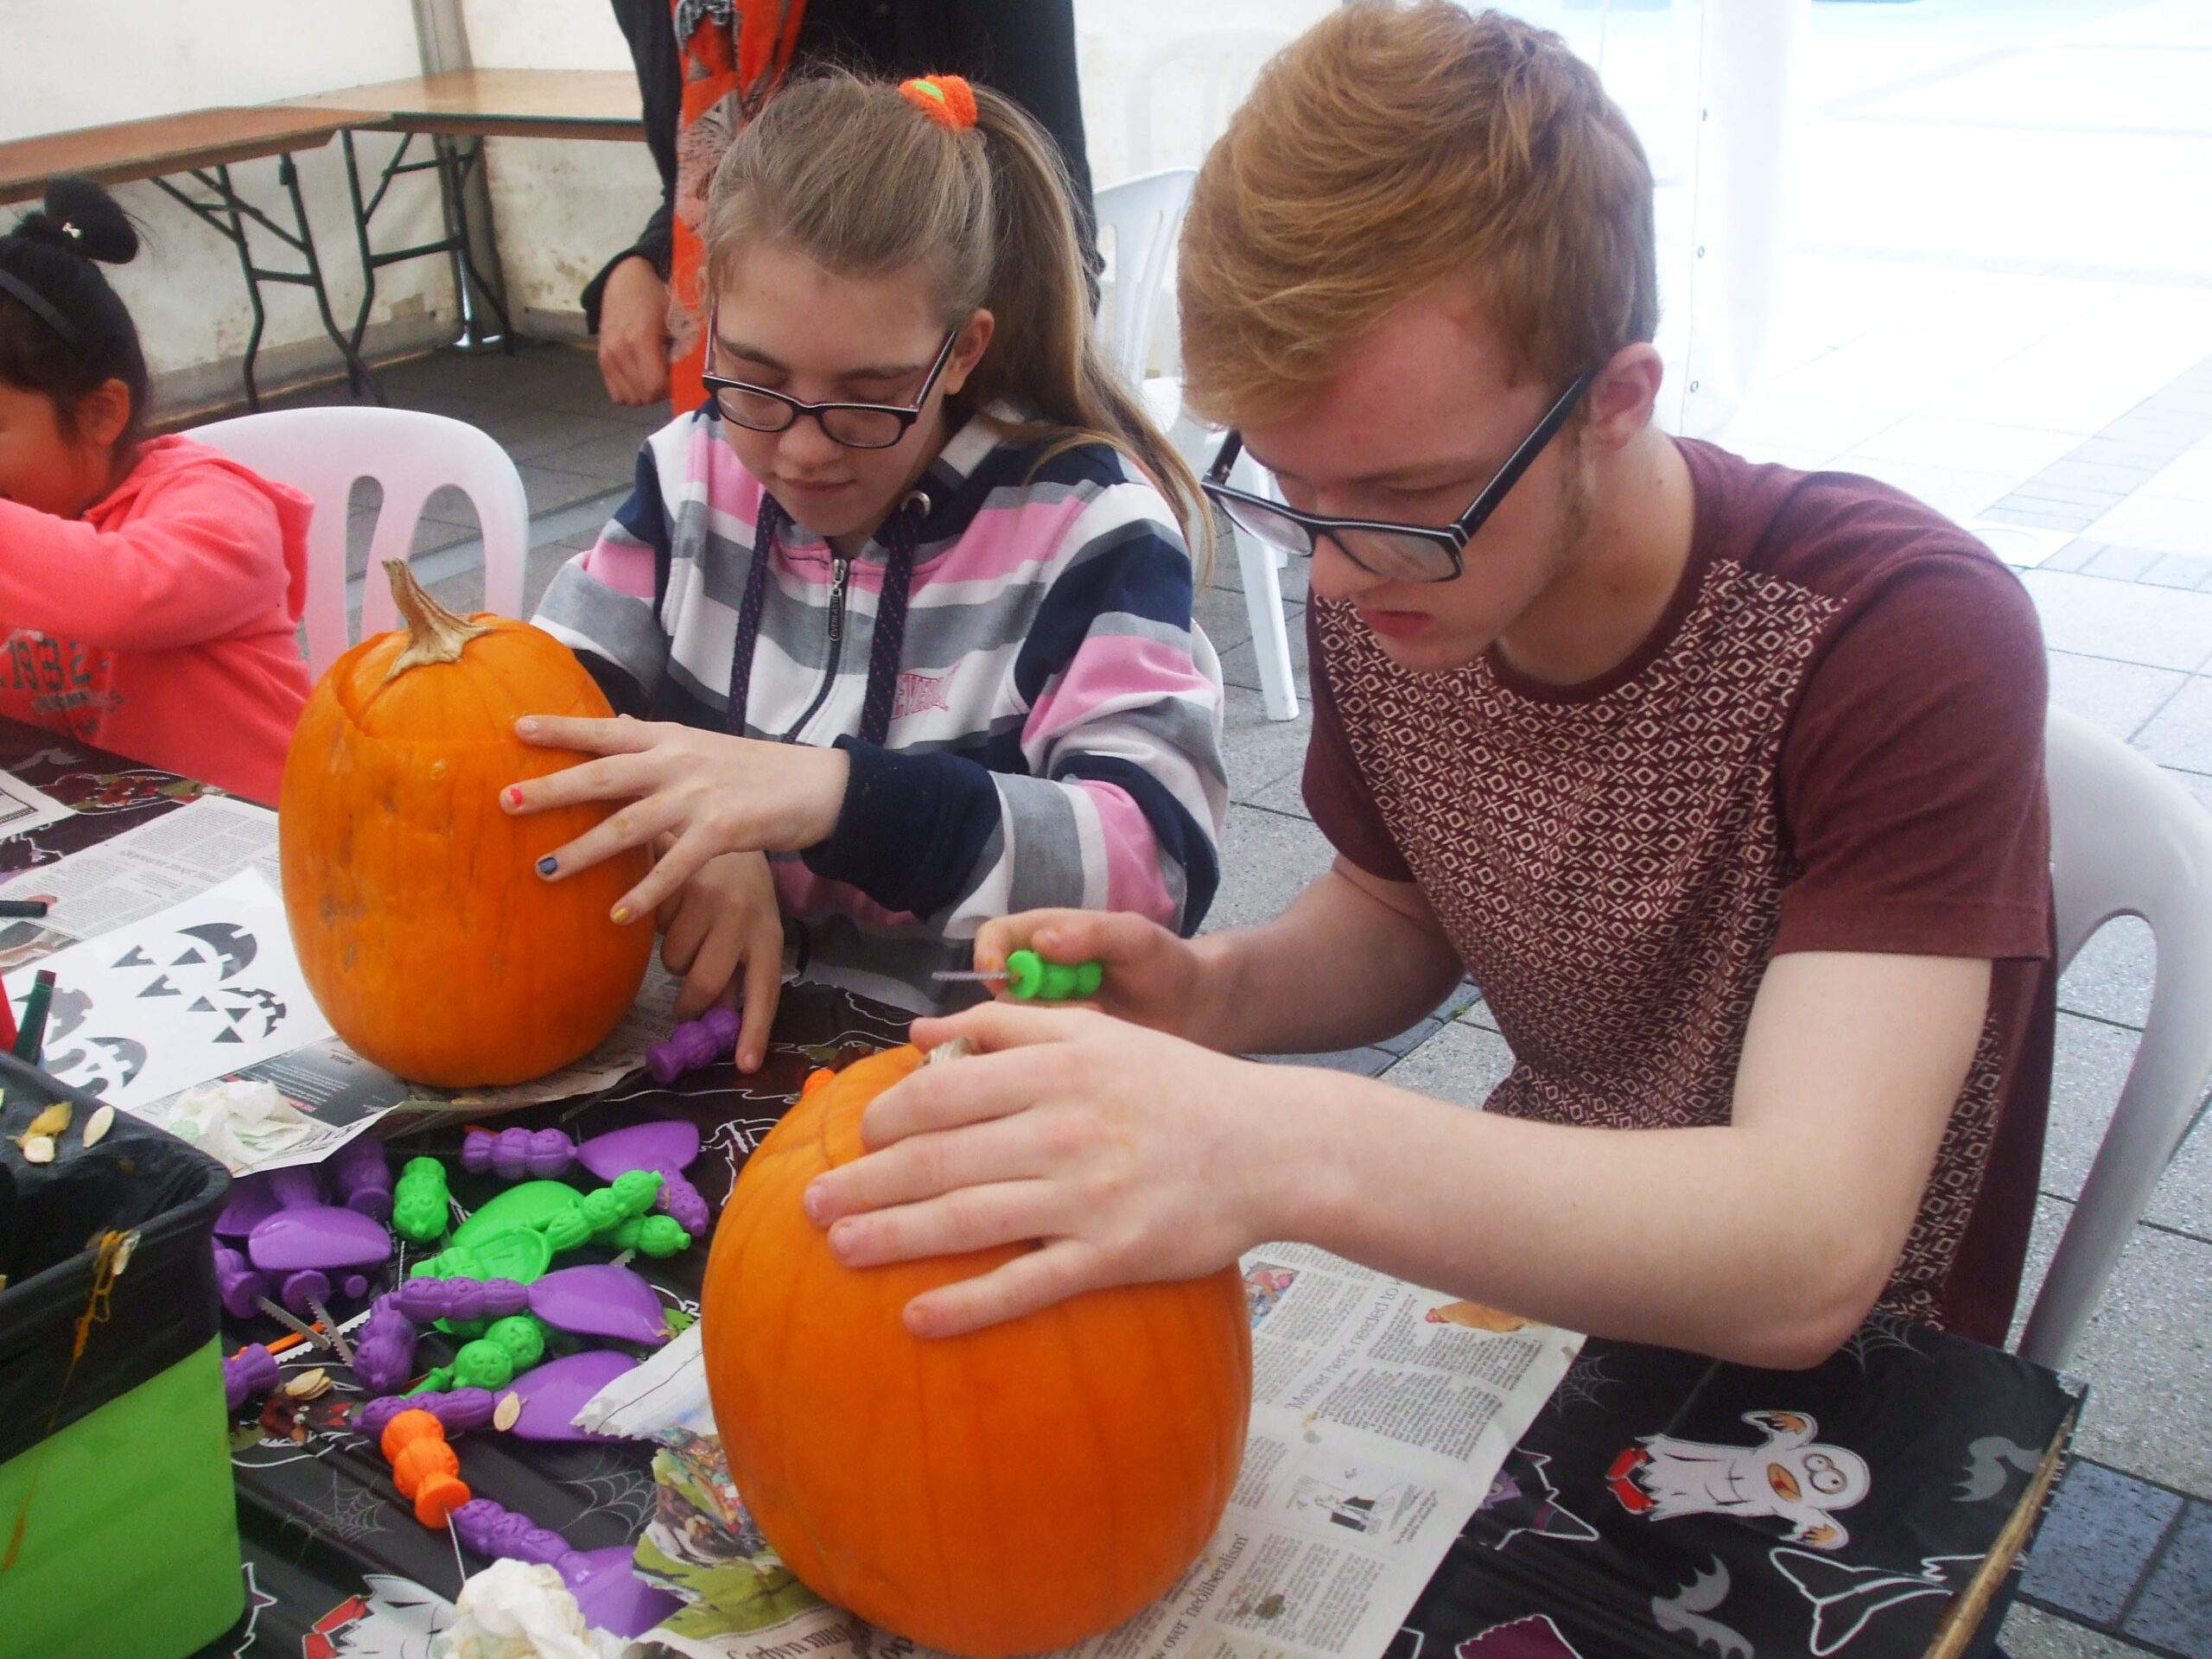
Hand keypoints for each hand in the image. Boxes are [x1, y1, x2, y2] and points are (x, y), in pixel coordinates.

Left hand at [503, 716, 848, 920]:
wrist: (817, 785)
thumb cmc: (755, 770)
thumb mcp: (700, 745)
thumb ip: (654, 741)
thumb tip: (610, 724)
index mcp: (670, 739)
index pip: (605, 732)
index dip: (560, 729)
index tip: (515, 729)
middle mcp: (678, 762)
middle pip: (604, 776)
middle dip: (553, 790)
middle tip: (505, 802)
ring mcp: (699, 797)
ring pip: (630, 825)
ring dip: (584, 850)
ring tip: (545, 871)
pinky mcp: (722, 832)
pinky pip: (675, 867)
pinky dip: (645, 892)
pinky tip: (617, 915)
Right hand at [598, 256, 671, 406]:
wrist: (623, 283)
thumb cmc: (655, 298)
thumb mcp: (676, 318)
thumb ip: (684, 348)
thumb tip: (692, 377)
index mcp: (639, 339)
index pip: (655, 386)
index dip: (671, 388)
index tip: (679, 376)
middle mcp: (619, 352)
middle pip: (643, 396)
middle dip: (660, 392)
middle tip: (669, 377)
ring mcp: (607, 358)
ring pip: (630, 399)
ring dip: (646, 394)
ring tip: (654, 376)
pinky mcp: (601, 362)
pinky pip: (617, 394)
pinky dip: (631, 392)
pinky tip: (641, 378)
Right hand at [657, 850, 784, 1066]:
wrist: (719, 814)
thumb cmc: (737, 884)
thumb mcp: (749, 925)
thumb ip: (737, 968)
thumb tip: (722, 1017)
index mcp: (767, 933)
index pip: (765, 990)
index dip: (753, 1030)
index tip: (744, 1065)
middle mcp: (742, 918)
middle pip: (706, 984)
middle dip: (689, 1003)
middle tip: (682, 1006)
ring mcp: (707, 900)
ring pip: (674, 959)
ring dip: (672, 955)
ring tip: (684, 928)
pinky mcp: (674, 881)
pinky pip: (655, 927)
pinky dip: (656, 924)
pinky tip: (668, 902)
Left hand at [801, 1003, 1291, 1336]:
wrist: (1271, 1145)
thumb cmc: (1175, 1087)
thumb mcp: (1097, 1033)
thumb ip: (1009, 1023)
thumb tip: (923, 1034)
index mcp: (1055, 1067)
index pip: (942, 1092)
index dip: (885, 1118)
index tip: (855, 1139)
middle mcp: (1063, 1127)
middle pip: (939, 1157)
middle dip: (865, 1182)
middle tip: (811, 1205)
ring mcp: (1087, 1194)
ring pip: (968, 1218)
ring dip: (893, 1236)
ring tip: (839, 1249)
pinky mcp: (1114, 1254)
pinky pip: (1026, 1284)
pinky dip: (968, 1304)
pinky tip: (915, 1320)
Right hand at [970, 909, 1216, 1039]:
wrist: (1194, 1009)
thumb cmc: (1165, 963)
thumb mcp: (1136, 938)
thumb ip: (1093, 933)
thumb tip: (1042, 942)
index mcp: (1048, 934)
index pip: (995, 936)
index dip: (988, 954)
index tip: (1001, 975)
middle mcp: (1039, 973)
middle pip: (1000, 988)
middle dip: (1030, 1001)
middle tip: (1086, 1006)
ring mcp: (1047, 1011)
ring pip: (1015, 1023)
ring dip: (1052, 1024)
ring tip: (1101, 1019)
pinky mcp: (1058, 1045)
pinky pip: (1035, 1050)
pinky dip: (1058, 1048)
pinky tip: (1097, 1040)